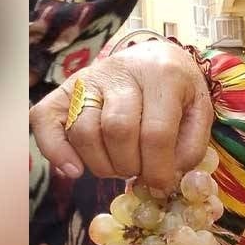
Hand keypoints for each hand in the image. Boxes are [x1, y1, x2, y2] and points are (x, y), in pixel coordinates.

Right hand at [30, 40, 213, 190]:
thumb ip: (190, 146)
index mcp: (163, 74)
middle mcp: (122, 71)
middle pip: (118, 131)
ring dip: (102, 164)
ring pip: (85, 131)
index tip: (161, 186)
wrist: (156, 58)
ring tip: (120, 166)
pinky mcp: (66, 89)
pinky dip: (55, 151)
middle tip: (140, 171)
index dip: (158, 169)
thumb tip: (166, 179)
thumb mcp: (199, 112)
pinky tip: (75, 170)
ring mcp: (89, 78)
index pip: (155, 132)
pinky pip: (45, 119)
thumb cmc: (179, 91)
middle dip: (130, 165)